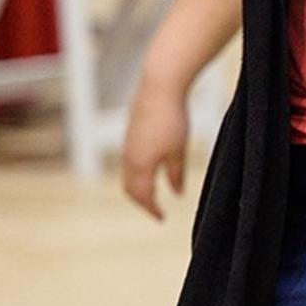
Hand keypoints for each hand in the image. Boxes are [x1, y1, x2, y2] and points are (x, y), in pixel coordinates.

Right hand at [120, 80, 189, 220]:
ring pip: (128, 175)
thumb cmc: (172, 118)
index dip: (152, 209)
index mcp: (140, 165)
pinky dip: (136, 172)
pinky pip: (129, 161)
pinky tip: (149, 169)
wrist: (159, 87)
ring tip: (151, 192)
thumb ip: (176, 174)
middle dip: (141, 201)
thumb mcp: (179, 150)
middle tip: (154, 209)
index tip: (161, 218)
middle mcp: (129, 158)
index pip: (143, 196)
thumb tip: (177, 192)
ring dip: (137, 187)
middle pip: (130, 188)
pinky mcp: (129, 134)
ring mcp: (127, 145)